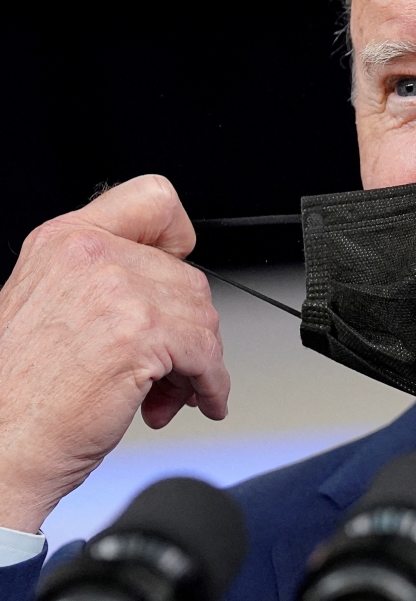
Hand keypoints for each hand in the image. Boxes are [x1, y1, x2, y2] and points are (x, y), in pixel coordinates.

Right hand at [0, 176, 229, 533]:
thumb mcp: (50, 306)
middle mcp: (90, 256)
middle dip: (188, 328)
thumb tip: (166, 289)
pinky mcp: (140, 335)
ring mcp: (117, 292)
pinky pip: (207, 355)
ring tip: (173, 392)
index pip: (152, 199)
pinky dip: (212, 384)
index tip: (179, 269)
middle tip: (171, 367)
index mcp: (63, 241)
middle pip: (188, 277)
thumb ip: (102, 282)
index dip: (177, 238)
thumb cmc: (20, 393)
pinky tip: (199, 402)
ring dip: (199, 363)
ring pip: (203, 318)